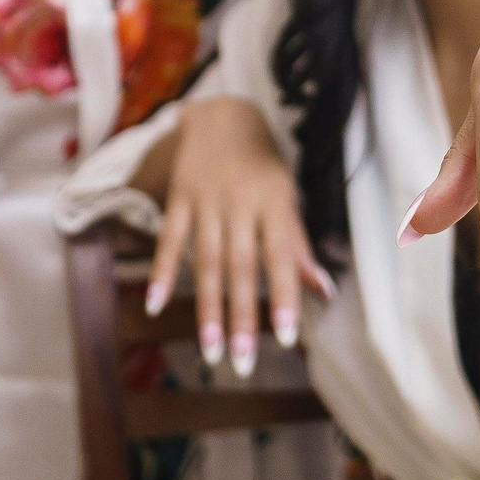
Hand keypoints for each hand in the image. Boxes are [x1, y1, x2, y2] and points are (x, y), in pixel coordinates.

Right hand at [145, 98, 332, 377]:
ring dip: (207, 308)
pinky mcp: (178, 197)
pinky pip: (168, 238)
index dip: (285, 296)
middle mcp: (241, 202)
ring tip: (212, 352)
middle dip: (241, 317)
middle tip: (242, 364)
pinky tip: (155, 306)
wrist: (222, 116)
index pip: (281, 255)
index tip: (287, 338)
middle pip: (240, 267)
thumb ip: (298, 247)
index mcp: (275, 202)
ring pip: (205, 261)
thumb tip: (325, 293)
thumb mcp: (288, 198)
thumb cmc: (263, 167)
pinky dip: (161, 271)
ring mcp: (206, 200)